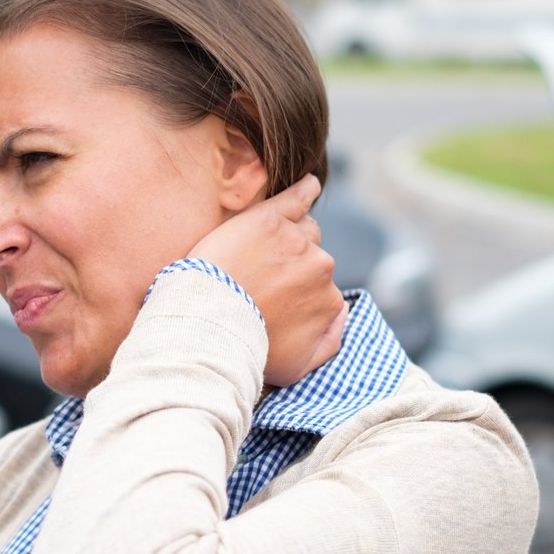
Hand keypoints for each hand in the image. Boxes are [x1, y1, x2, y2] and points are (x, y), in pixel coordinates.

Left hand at [188, 174, 345, 386]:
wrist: (210, 324)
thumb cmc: (248, 348)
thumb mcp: (296, 366)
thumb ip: (329, 343)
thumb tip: (343, 316)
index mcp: (329, 300)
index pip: (320, 288)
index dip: (294, 294)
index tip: (271, 300)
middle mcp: (321, 267)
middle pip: (311, 257)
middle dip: (289, 268)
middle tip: (256, 282)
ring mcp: (296, 240)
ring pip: (301, 230)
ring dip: (288, 238)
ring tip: (261, 251)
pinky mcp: (268, 219)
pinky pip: (296, 197)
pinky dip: (304, 190)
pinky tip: (308, 186)